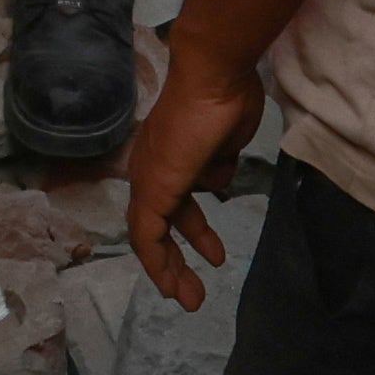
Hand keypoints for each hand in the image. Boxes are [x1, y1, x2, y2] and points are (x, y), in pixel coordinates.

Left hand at [118, 35, 265, 306]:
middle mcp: (152, 170)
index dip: (183, 236)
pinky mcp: (153, 187)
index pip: (166, 207)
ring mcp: (150, 179)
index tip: (206, 259)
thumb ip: (216, 166)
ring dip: (171, 269)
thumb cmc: (226, 104)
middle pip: (158, 225)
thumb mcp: (225, 146)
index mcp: (167, 160)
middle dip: (177, 261)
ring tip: (192, 296)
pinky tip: (172, 282)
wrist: (214, 77)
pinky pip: (148, 233)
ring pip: (151, 234)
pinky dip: (157, 260)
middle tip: (195, 291)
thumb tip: (213, 180)